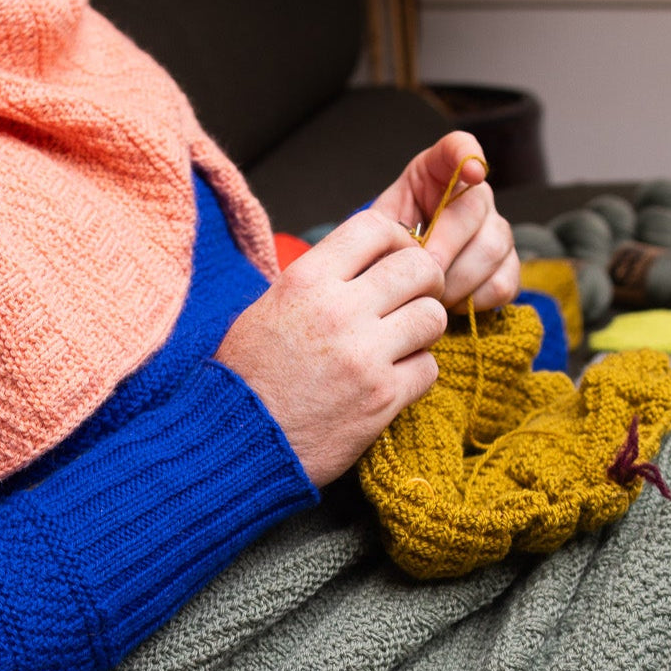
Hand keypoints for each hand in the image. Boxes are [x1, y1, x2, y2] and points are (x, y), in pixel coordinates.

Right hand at [215, 210, 446, 486]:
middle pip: (420, 267)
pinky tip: (393, 378)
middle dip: (425, 282)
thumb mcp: (268, 307)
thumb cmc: (247, 376)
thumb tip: (366, 261)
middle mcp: (339, 310)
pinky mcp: (382, 399)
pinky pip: (429, 367)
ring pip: (433, 316)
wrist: (237, 443)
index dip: (399, 238)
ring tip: (403, 341)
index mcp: (306, 280)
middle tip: (414, 299)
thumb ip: (319, 280)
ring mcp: (364, 356)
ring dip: (424, 328)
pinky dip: (417, 372)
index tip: (397, 258)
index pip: (377, 227)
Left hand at [371, 131, 518, 310]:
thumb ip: (385, 229)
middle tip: (422, 274)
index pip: (458, 147)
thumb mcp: (375, 230)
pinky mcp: (508, 267)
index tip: (471, 170)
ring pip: (491, 249)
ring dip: (457, 280)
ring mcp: (496, 230)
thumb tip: (407, 251)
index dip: (467, 154)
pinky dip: (474, 300)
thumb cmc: (387, 248)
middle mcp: (475, 195)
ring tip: (430, 295)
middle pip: (475, 209)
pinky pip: (502, 283)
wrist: (400, 278)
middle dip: (445, 248)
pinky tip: (451, 302)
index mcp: (437, 174)